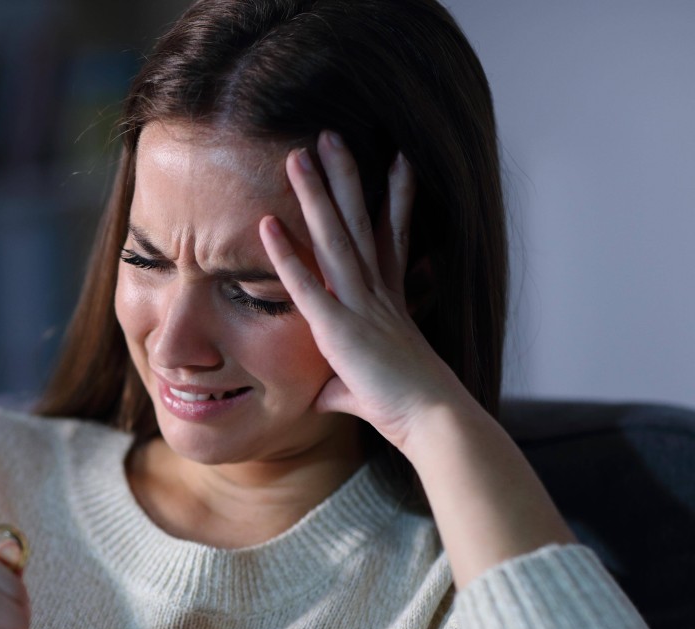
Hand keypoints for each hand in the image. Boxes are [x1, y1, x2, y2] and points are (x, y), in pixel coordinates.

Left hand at [258, 131, 470, 450]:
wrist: (433, 423)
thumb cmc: (405, 411)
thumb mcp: (364, 391)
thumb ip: (341, 384)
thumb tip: (328, 394)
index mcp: (389, 302)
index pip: (388, 238)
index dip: (390, 197)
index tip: (395, 159)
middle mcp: (377, 294)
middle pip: (359, 222)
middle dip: (345, 177)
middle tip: (331, 134)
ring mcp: (360, 306)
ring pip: (335, 238)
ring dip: (316, 194)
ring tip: (300, 154)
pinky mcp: (340, 329)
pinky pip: (307, 285)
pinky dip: (286, 255)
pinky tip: (267, 224)